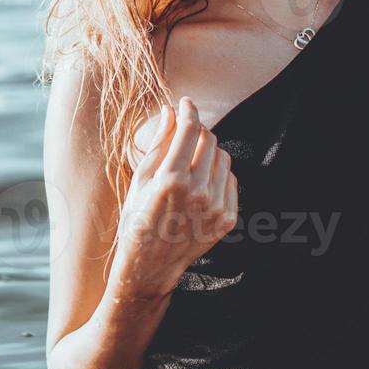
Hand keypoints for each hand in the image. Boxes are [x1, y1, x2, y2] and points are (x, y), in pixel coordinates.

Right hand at [112, 96, 238, 297]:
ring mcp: (216, 207)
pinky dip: (217, 174)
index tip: (185, 103)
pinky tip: (200, 183)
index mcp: (172, 180)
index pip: (190, 130)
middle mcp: (198, 193)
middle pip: (209, 140)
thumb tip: (170, 111)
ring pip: (223, 157)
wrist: (150, 265)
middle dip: (196, 131)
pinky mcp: (228, 219)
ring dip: (208, 152)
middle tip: (184, 136)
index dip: (189, 110)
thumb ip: (160, 142)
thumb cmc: (138, 218)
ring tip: (190, 164)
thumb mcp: (141, 178)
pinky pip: (230, 179)